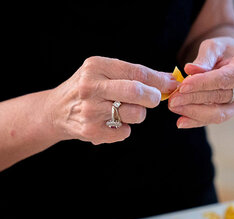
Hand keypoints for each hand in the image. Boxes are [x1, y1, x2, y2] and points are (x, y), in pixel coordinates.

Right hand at [45, 56, 177, 143]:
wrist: (56, 111)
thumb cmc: (89, 88)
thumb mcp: (104, 72)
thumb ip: (135, 75)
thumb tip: (170, 80)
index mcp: (96, 66)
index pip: (137, 72)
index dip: (160, 80)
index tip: (173, 84)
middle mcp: (91, 87)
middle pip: (137, 92)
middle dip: (153, 97)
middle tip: (153, 99)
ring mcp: (90, 110)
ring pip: (136, 114)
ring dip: (138, 114)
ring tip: (124, 110)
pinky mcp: (92, 131)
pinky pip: (125, 132)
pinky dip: (124, 129)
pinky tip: (111, 123)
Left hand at [168, 37, 233, 127]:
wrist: (233, 61)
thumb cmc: (223, 51)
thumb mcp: (214, 47)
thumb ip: (204, 58)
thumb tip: (190, 70)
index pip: (224, 79)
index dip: (203, 84)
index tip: (183, 86)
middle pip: (219, 97)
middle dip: (193, 99)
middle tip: (173, 99)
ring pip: (217, 113)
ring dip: (193, 112)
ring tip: (174, 107)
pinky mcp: (233, 113)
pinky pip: (214, 119)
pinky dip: (196, 121)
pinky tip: (181, 122)